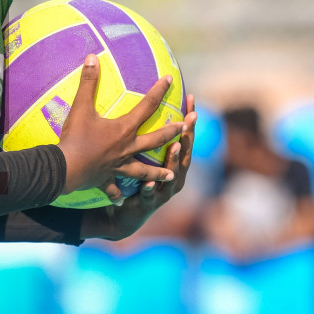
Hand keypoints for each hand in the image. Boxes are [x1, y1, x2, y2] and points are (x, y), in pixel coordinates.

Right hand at [57, 56, 183, 196]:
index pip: (147, 106)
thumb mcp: (80, 107)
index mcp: (124, 130)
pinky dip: (118, 195)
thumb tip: (92, 58)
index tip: (171, 79)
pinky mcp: (107, 180)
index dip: (158, 91)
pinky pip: (115, 189)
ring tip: (171, 175)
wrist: (66, 169)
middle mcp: (127, 148)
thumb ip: (88, 82)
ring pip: (144, 170)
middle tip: (186, 127)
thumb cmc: (75, 138)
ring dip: (159, 172)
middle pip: (155, 140)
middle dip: (172, 132)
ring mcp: (119, 166)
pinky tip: (121, 201)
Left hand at [95, 94, 197, 239]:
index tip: (190, 98)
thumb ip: (137, 135)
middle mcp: (172, 176)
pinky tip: (150, 181)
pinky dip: (151, 188)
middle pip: (184, 153)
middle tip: (191, 116)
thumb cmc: (131, 182)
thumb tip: (129, 102)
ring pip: (172, 175)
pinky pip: (149, 194)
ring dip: (174, 160)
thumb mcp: (137, 157)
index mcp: (171, 163)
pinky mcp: (148, 204)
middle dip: (188, 134)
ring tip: (175, 145)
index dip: (188, 119)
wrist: (122, 215)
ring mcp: (163, 191)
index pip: (182, 137)